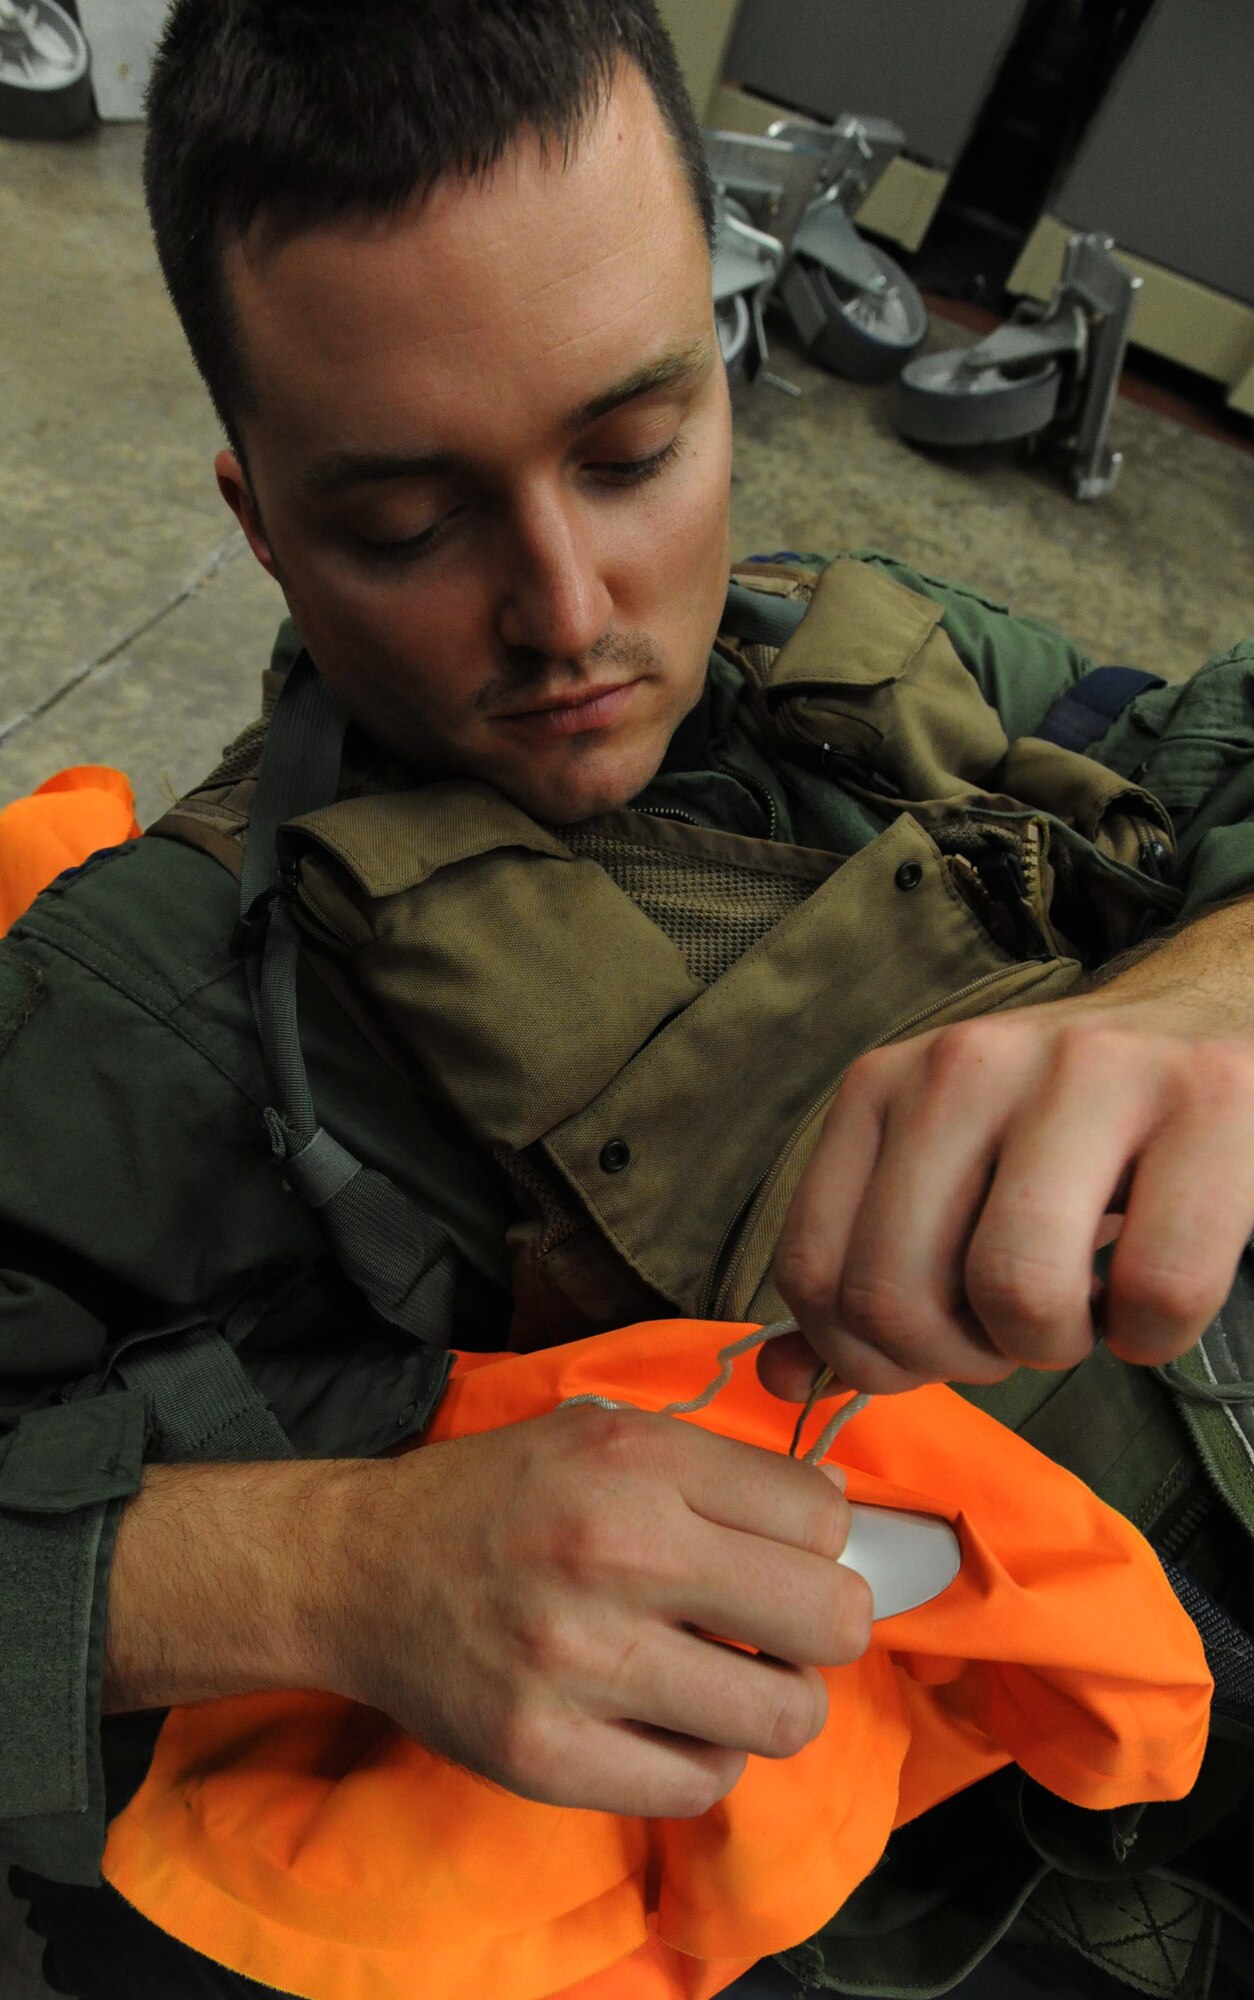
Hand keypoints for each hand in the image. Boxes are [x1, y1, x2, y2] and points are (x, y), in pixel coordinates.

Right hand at [326, 1404, 871, 1817]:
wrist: (359, 1569)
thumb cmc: (500, 1497)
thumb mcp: (605, 1436)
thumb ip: (718, 1466)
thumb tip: (840, 1507)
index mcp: (637, 1462)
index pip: (823, 1516)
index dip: (822, 1540)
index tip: (790, 1554)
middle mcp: (616, 1553)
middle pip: (830, 1620)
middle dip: (825, 1627)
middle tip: (783, 1628)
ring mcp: (580, 1663)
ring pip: (783, 1717)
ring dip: (772, 1702)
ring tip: (729, 1679)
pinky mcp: (546, 1754)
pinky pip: (700, 1783)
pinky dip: (701, 1758)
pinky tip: (666, 1721)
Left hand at [762, 977, 1253, 1402]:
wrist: (1212, 1011)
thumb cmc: (1066, 1126)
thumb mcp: (945, 1176)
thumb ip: (863, 1273)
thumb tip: (783, 1381)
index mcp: (882, 1085)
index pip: (813, 1273)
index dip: (867, 1356)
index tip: (935, 1346)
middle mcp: (964, 1066)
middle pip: (894, 1297)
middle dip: (958, 1361)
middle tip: (1014, 1332)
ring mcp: (1085, 1074)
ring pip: (1016, 1292)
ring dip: (1053, 1346)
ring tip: (1085, 1307)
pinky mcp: (1204, 1100)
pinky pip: (1156, 1291)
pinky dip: (1153, 1336)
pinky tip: (1149, 1295)